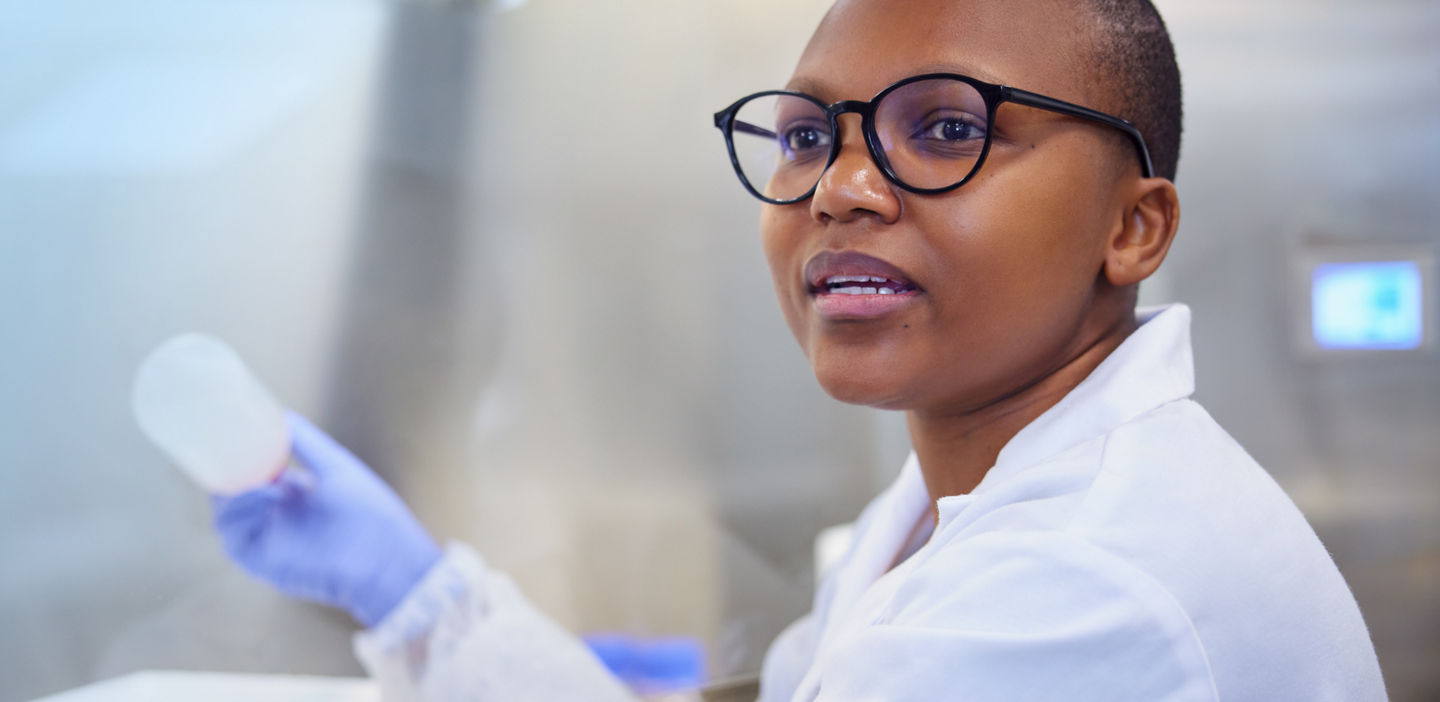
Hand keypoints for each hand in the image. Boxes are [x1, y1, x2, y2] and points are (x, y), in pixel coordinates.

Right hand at [212, 411, 441, 626]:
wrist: (386, 557)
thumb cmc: (372, 514)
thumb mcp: (335, 467)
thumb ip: (307, 443)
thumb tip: (281, 416)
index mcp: (294, 495)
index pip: (253, 475)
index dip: (240, 458)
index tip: (235, 433)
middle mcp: (277, 517)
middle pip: (232, 495)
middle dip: (228, 473)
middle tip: (231, 450)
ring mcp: (269, 540)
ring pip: (227, 516)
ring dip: (235, 491)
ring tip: (262, 474)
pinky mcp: (263, 562)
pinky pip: (234, 538)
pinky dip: (240, 512)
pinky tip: (267, 492)